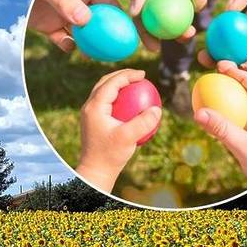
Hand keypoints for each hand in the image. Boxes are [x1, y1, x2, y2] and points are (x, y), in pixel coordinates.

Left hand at [28, 0, 120, 51]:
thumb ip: (67, 1)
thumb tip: (87, 21)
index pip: (108, 3)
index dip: (120, 17)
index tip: (128, 32)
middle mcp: (78, 2)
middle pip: (98, 22)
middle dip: (106, 36)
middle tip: (115, 50)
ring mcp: (65, 15)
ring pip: (82, 34)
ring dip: (88, 45)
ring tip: (92, 54)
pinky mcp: (51, 27)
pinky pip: (64, 39)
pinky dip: (67, 45)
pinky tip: (68, 45)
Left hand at [75, 69, 161, 192]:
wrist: (95, 171)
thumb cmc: (111, 155)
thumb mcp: (129, 138)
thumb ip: (144, 122)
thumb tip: (157, 108)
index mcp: (94, 107)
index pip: (111, 83)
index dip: (128, 75)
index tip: (143, 75)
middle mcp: (89, 107)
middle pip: (105, 82)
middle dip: (122, 75)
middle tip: (139, 76)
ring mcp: (89, 114)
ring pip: (104, 91)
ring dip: (119, 85)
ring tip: (135, 85)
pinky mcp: (93, 121)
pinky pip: (106, 103)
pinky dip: (118, 98)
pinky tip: (132, 104)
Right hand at [194, 61, 246, 184]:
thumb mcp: (246, 150)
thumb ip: (223, 130)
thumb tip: (198, 113)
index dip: (240, 74)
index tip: (222, 66)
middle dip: (239, 86)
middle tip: (219, 77)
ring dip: (241, 104)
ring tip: (220, 97)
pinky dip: (243, 123)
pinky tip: (226, 123)